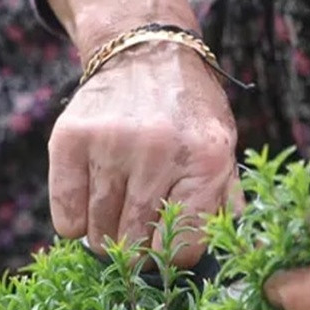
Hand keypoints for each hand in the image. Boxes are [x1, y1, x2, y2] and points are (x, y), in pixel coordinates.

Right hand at [47, 44, 242, 266]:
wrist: (147, 52)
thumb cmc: (190, 114)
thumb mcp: (223, 151)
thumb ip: (226, 204)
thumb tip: (242, 255)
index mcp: (205, 159)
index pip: (183, 248)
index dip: (175, 257)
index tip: (169, 247)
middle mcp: (158, 150)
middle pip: (137, 244)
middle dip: (138, 252)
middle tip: (139, 236)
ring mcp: (111, 143)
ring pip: (100, 233)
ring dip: (106, 238)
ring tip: (116, 218)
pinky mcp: (70, 138)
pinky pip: (67, 214)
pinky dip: (75, 224)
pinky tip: (90, 208)